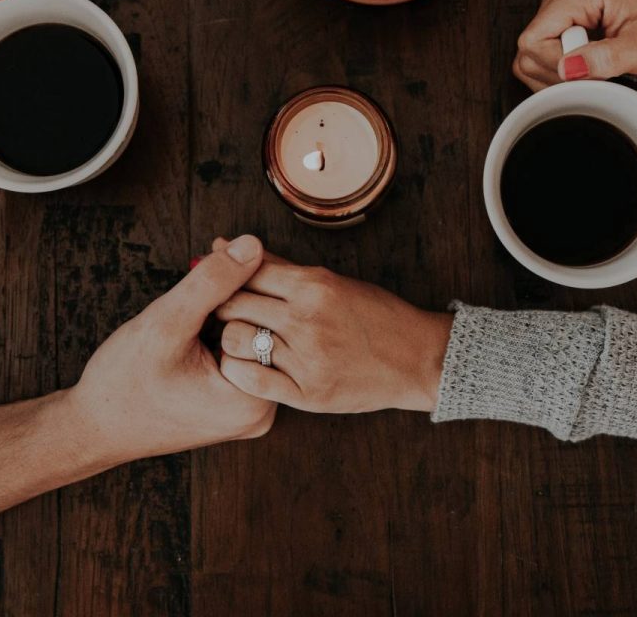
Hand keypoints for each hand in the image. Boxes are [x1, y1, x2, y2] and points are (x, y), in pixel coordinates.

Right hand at [58, 234, 276, 465]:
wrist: (95, 427)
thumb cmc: (123, 382)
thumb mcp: (167, 323)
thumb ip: (212, 283)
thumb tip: (253, 245)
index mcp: (254, 400)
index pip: (270, 319)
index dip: (246, 276)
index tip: (219, 248)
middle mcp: (261, 411)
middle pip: (265, 328)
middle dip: (239, 287)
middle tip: (211, 253)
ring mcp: (249, 410)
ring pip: (252, 337)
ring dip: (230, 304)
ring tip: (202, 282)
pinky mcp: (235, 405)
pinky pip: (240, 353)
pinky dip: (223, 325)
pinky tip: (201, 310)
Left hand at [209, 241, 453, 413]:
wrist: (415, 358)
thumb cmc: (374, 315)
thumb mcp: (331, 281)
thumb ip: (279, 266)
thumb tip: (228, 244)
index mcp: (313, 285)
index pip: (246, 271)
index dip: (225, 276)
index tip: (220, 283)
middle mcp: (307, 319)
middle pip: (234, 304)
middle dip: (220, 305)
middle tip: (220, 312)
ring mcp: (307, 358)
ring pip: (235, 340)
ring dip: (229, 338)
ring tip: (236, 338)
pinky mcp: (308, 393)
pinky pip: (251, 380)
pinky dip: (238, 370)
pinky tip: (245, 364)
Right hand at [513, 0, 636, 89]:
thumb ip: (610, 57)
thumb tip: (568, 69)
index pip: (535, 41)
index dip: (559, 68)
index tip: (593, 72)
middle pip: (529, 50)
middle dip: (560, 74)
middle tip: (596, 71)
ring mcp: (553, 2)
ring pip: (528, 56)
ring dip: (558, 74)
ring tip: (591, 67)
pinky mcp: (553, 17)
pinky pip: (536, 54)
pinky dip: (557, 69)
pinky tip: (582, 64)